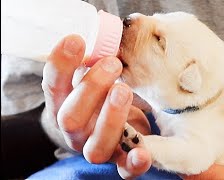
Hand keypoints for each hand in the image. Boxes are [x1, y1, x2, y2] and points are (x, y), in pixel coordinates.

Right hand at [41, 35, 151, 178]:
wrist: (110, 126)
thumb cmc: (102, 95)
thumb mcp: (96, 77)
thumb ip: (97, 63)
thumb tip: (109, 38)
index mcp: (64, 105)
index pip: (54, 86)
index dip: (61, 64)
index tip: (76, 40)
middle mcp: (75, 131)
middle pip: (71, 118)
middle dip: (91, 89)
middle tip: (112, 64)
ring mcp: (96, 148)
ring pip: (96, 145)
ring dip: (111, 117)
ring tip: (124, 90)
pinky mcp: (120, 162)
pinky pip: (124, 169)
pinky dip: (133, 162)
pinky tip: (142, 153)